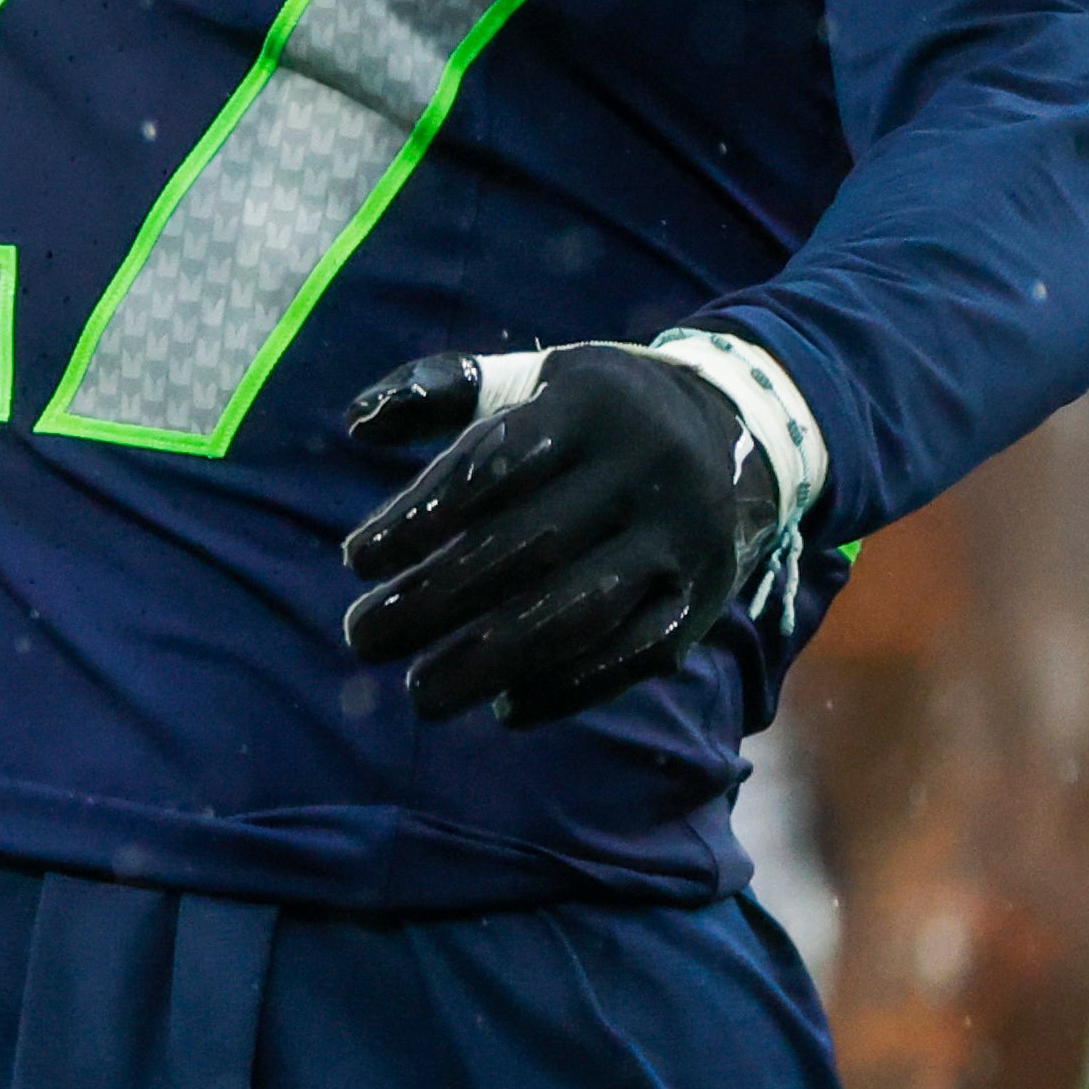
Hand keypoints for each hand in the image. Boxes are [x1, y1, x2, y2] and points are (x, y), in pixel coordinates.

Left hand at [338, 341, 784, 727]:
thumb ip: (440, 389)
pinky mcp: (705, 596)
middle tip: (362, 640)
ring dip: (492, 661)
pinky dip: (570, 689)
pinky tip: (506, 709)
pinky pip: (638, 654)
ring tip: (420, 695)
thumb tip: (357, 422)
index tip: (355, 561)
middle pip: (529, 546)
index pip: (493, 465)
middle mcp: (643, 467)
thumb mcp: (526, 378)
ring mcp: (681, 537)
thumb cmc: (589, 413)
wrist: (734, 430)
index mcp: (587, 405)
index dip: (420, 515)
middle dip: (436, 601)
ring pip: (581, 611)